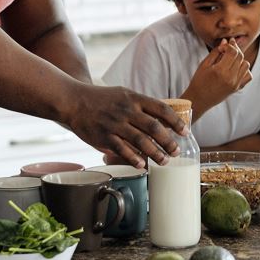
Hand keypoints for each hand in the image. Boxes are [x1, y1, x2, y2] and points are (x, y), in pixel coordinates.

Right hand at [65, 85, 186, 168]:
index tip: (185, 132)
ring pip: (140, 141)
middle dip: (168, 141)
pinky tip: (142, 165)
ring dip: (155, 153)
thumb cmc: (102, 99)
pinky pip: (122, 149)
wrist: (74, 101)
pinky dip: (133, 158)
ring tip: (164, 161)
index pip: (161, 109)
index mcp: (134, 99)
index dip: (176, 122)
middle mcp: (127, 111)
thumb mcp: (125, 94)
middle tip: (177, 151)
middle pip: (154, 127)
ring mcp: (115, 124)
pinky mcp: (104, 136)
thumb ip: (142, 106)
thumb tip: (163, 119)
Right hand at [185, 38, 251, 110]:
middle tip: (227, 48)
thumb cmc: (199, 81)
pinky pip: (248, 76)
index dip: (229, 45)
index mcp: (220, 70)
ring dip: (240, 59)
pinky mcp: (237, 88)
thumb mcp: (204, 64)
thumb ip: (216, 52)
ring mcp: (235, 84)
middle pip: (240, 56)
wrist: (199, 99)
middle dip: (235, 49)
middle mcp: (230, 77)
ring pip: (246, 64)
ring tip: (230, 59)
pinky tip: (235, 69)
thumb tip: (225, 41)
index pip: (233, 51)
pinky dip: (244, 70)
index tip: (222, 46)